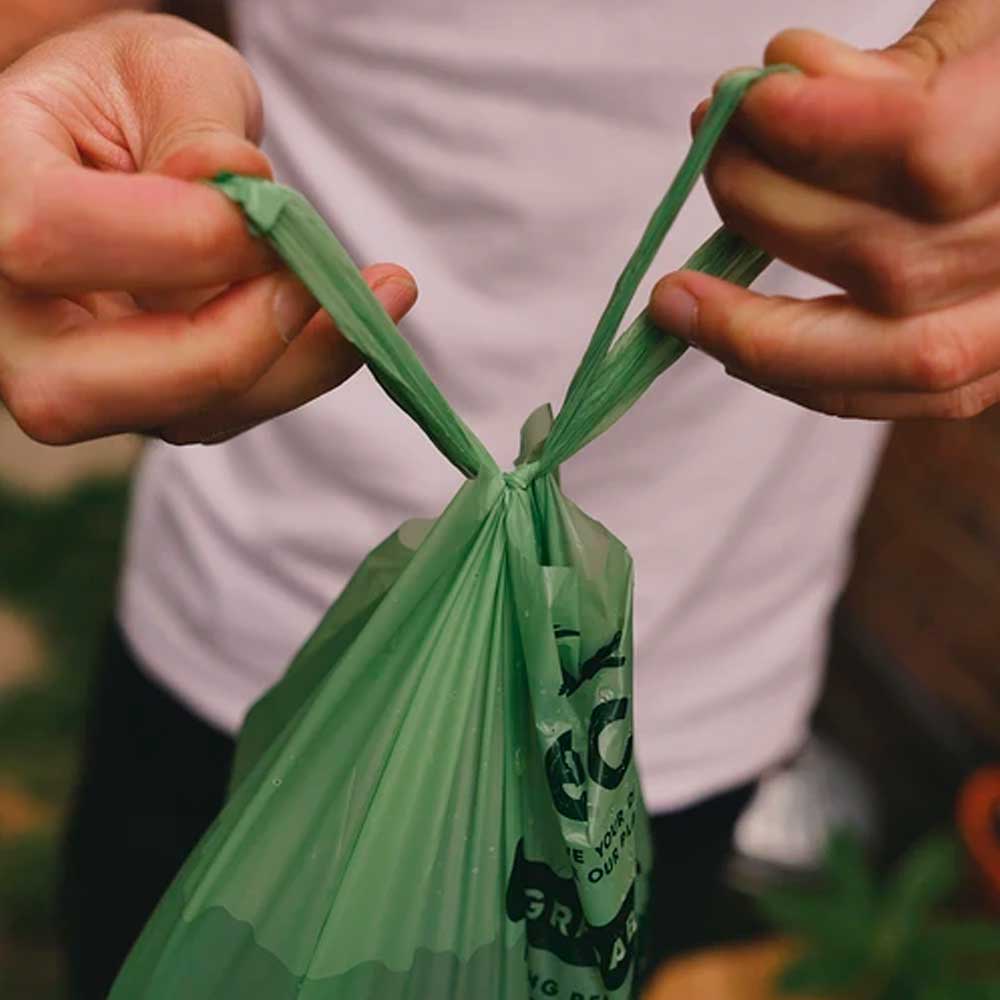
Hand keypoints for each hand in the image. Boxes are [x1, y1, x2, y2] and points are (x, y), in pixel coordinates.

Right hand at [0, 13, 416, 444]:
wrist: (125, 147)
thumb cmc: (134, 97)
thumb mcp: (164, 69)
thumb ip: (195, 119)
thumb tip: (234, 184)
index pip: (53, 237)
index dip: (180, 239)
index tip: (269, 213)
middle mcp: (7, 307)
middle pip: (74, 389)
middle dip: (223, 350)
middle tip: (317, 288)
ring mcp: (69, 366)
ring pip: (169, 418)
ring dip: (291, 365)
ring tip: (376, 292)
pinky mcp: (141, 395)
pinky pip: (222, 413)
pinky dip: (300, 371)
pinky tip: (355, 313)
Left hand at [649, 3, 999, 418]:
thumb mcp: (979, 37)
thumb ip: (892, 71)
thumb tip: (782, 82)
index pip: (935, 158)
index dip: (826, 134)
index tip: (751, 102)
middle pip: (891, 263)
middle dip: (768, 209)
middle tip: (712, 151)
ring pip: (887, 354)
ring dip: (754, 325)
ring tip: (676, 295)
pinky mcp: (978, 371)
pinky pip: (881, 396)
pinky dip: (790, 372)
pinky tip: (724, 337)